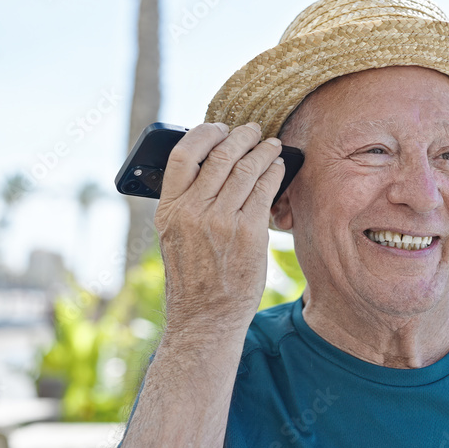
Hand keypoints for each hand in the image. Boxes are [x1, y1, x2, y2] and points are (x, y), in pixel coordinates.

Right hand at [154, 122, 284, 323]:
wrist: (204, 319)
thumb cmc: (192, 279)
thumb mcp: (174, 237)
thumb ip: (186, 205)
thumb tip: (209, 171)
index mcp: (169, 209)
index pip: (182, 155)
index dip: (204, 134)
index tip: (219, 129)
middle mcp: (192, 211)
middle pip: (220, 155)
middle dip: (241, 137)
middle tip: (253, 131)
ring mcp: (221, 221)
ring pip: (246, 168)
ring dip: (263, 151)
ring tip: (271, 145)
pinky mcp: (249, 233)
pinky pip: (264, 190)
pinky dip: (274, 173)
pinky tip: (279, 168)